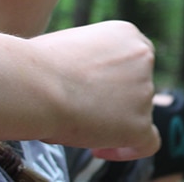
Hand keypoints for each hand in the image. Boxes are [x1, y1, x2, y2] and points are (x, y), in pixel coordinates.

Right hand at [30, 21, 160, 160]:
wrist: (35, 85)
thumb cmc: (37, 65)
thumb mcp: (69, 46)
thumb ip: (89, 61)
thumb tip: (84, 81)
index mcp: (127, 34)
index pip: (135, 60)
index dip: (120, 78)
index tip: (96, 90)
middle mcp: (143, 59)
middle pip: (137, 88)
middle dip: (114, 102)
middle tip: (82, 111)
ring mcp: (145, 92)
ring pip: (136, 115)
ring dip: (112, 123)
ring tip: (76, 125)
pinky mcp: (140, 124)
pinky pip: (147, 143)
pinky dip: (129, 149)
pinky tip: (99, 149)